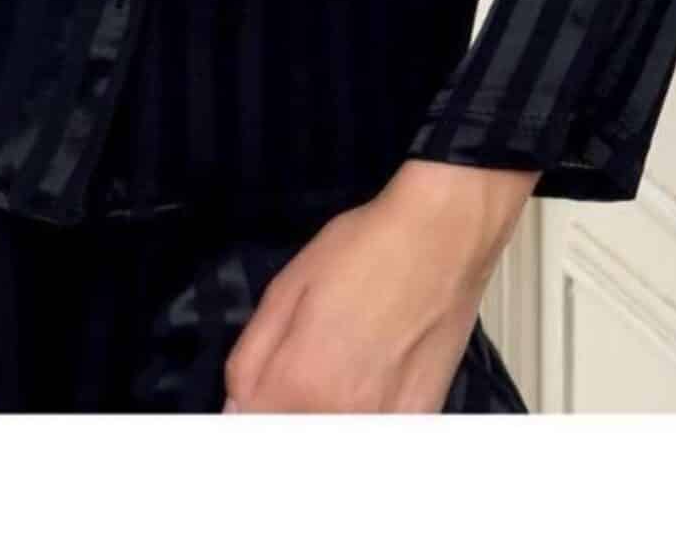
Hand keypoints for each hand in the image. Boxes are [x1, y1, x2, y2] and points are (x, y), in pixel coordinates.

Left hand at [219, 191, 489, 412]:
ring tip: (340, 367)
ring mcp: (385, 426)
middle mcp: (341, 419)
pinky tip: (372, 378)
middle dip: (282, 413)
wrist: (441, 238)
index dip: (245, 410)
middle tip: (300, 371)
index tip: (256, 391)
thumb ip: (250, 359)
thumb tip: (234, 408)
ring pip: (331, 438)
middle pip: (291, 438)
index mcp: (298, 386)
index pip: (250, 429)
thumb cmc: (360, 251)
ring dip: (322, 416)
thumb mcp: (285, 290)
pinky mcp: (420, 421)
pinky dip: (363, 415)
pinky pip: (375, 434)